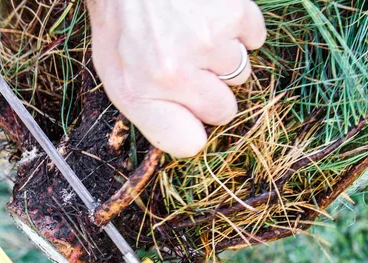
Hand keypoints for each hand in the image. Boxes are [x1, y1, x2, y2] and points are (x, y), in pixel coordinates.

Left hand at [87, 0, 265, 157]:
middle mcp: (172, 75)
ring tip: (193, 29)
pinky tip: (210, 12)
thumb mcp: (113, 69)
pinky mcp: (232, 14)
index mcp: (137, 93)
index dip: (193, 129)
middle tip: (191, 62)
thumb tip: (191, 137)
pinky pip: (254, 38)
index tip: (190, 114)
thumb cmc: (121, 18)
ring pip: (239, 72)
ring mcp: (205, 44)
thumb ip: (149, 108)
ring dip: (222, 54)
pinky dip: (239, 26)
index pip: (187, 143)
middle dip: (212, 90)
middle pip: (223, 111)